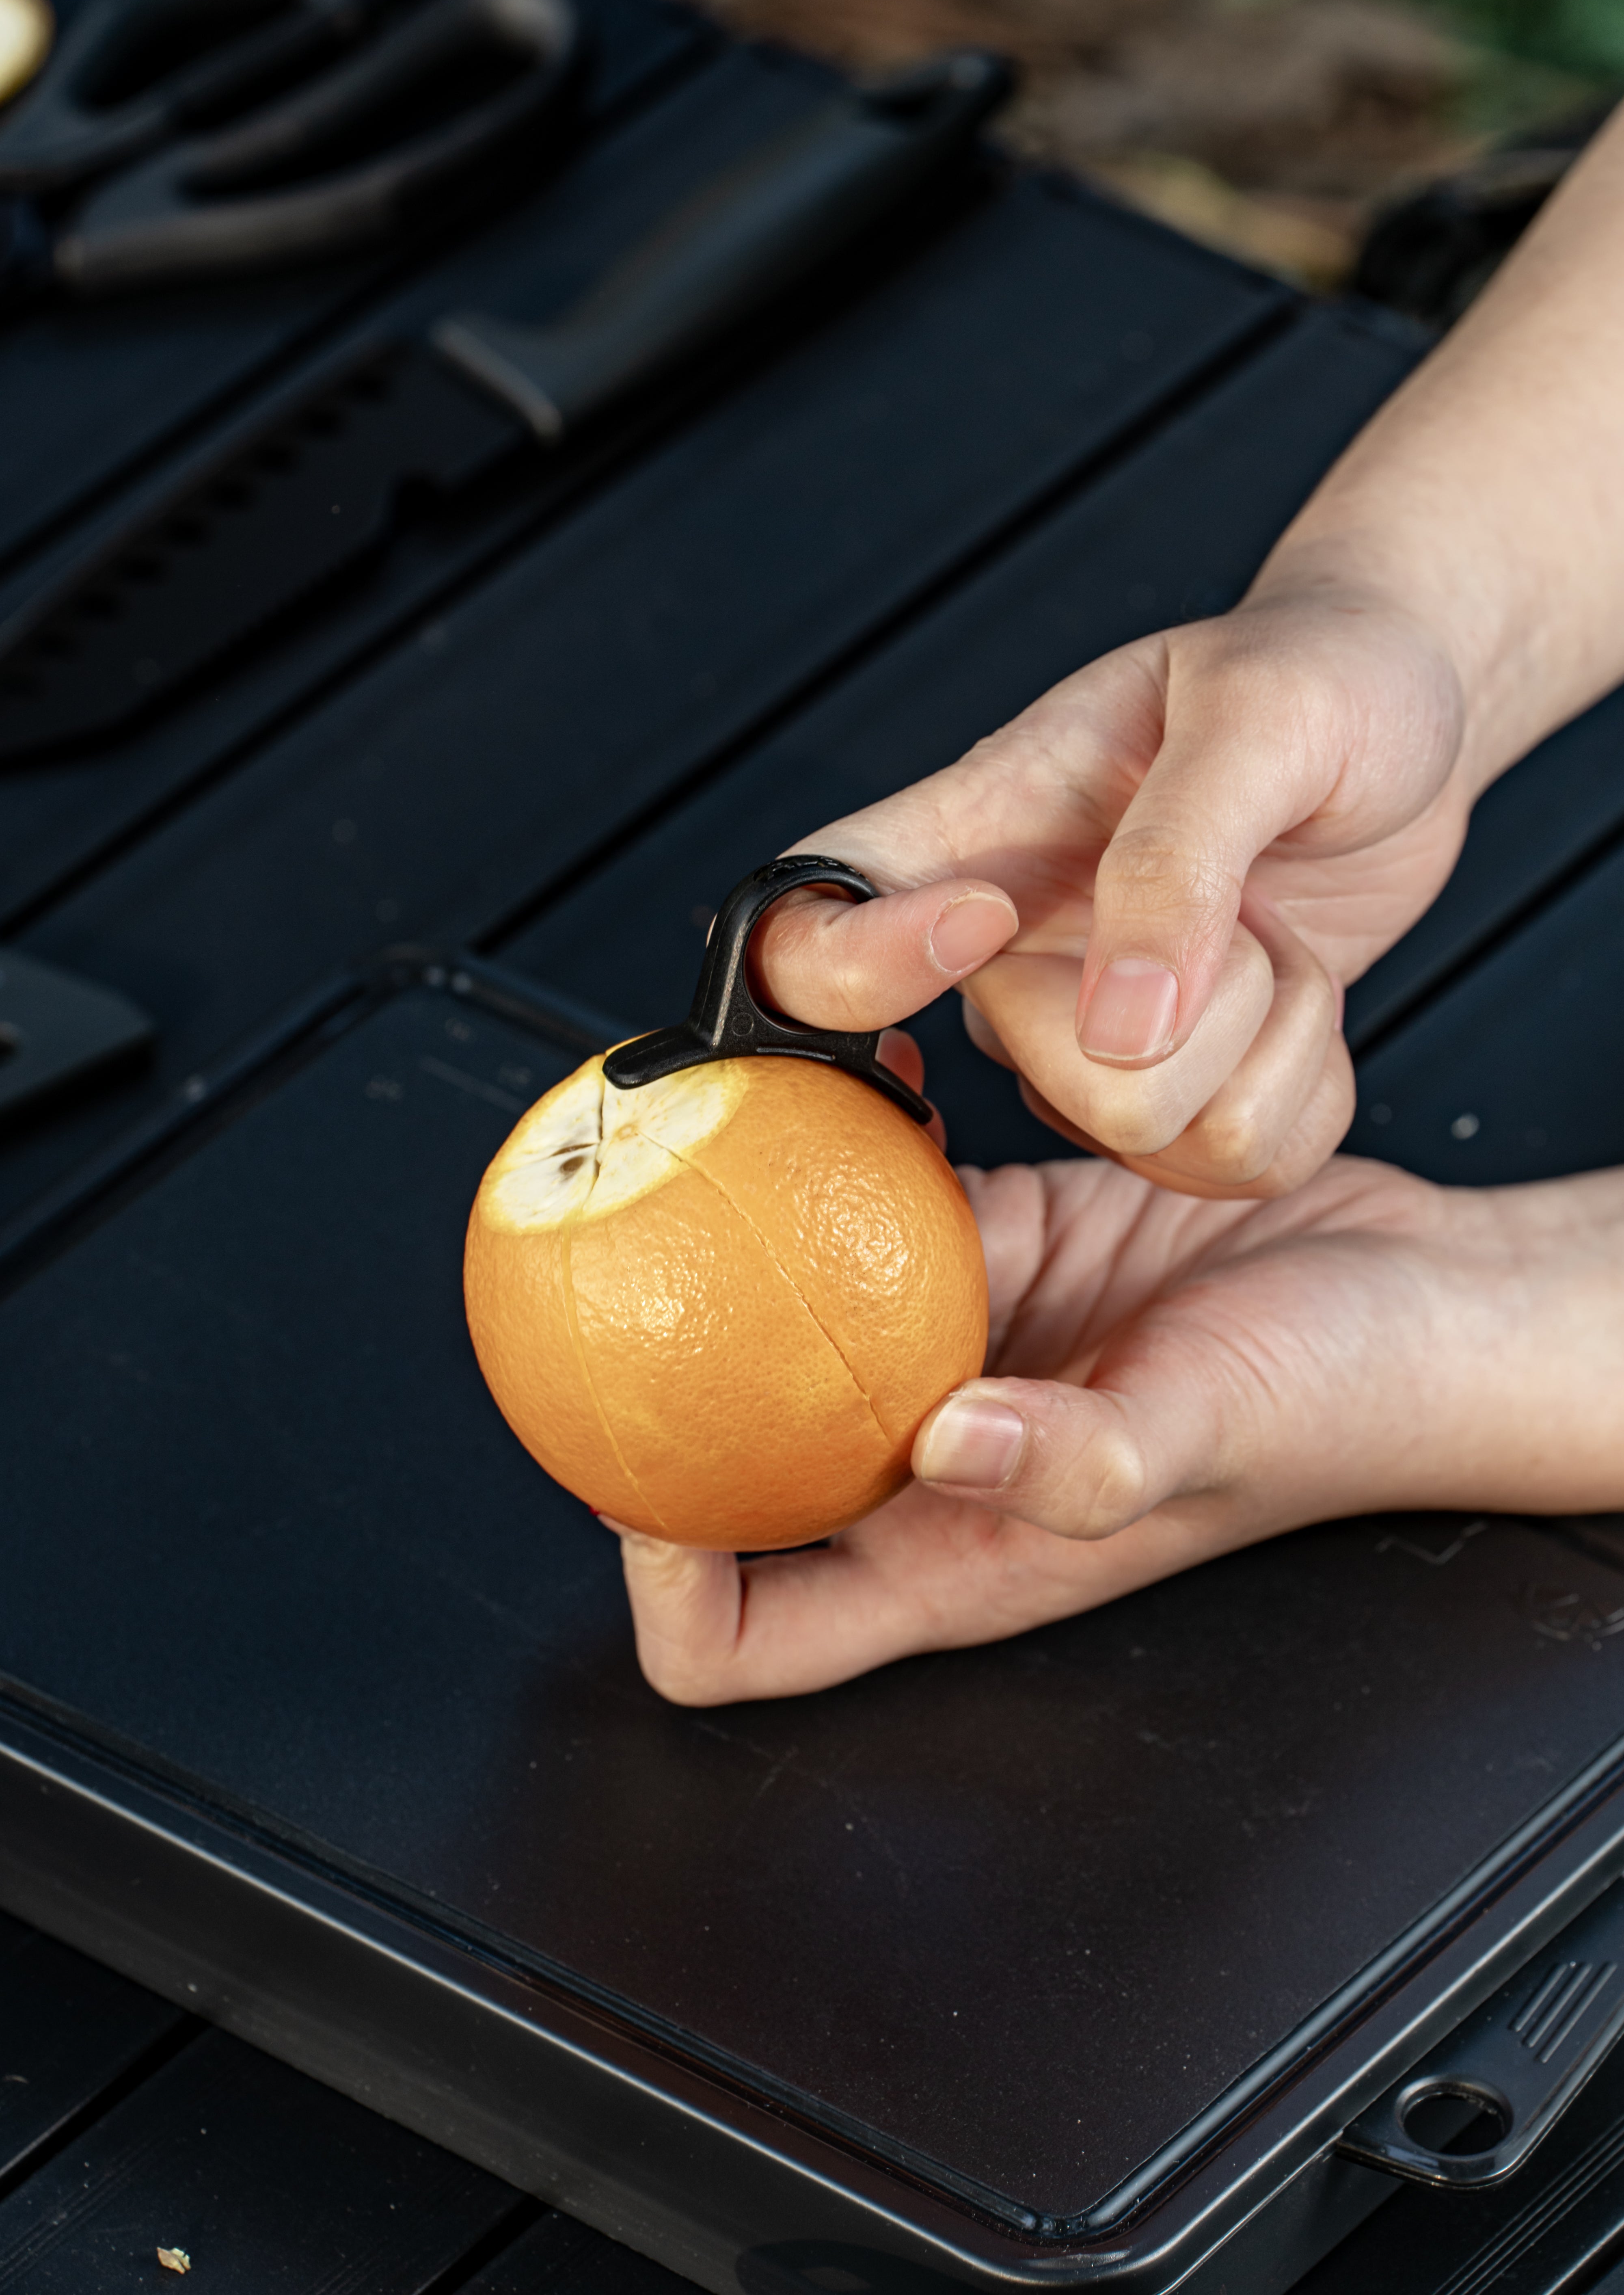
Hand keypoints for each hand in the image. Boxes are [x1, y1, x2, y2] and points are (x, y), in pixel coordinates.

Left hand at [609, 1147, 1623, 1701]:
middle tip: (612, 1274)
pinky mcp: (985, 1250)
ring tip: (702, 1154)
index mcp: (947, 1561)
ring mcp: (944, 1354)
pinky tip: (843, 1087)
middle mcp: (921, 1470)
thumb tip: (951, 1444)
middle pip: (725, 1469)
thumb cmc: (1334, 1403)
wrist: (1414, 1295)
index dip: (661, 1579)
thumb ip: (1082, 1462)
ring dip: (732, 1247)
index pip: (739, 1634)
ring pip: (778, 1323)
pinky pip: (864, 1205)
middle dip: (654, 1386)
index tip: (636, 1472)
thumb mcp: (1205, 1435)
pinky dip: (836, 1153)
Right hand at [753, 582, 1470, 1198]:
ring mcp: (1083, 1044)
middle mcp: (1006, 963)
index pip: (809, 931)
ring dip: (1272, 1033)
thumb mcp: (1266, 717)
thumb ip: (1177, 863)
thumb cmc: (1319, 677)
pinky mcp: (1169, 1100)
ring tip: (1271, 928)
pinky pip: (1238, 1168)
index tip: (985, 922)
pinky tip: (1299, 998)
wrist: (1403, 721)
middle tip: (1250, 899)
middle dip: (1208, 1010)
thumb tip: (1120, 1032)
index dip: (855, 970)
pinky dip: (1311, 1088)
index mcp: (974, 836)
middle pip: (1063, 1081)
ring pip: (1159, 1133)